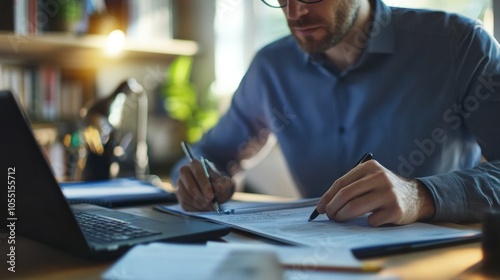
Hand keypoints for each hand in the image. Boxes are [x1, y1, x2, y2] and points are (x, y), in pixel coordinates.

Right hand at [176, 159, 234, 211]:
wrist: (212, 188)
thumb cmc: (218, 183)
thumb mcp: (224, 181)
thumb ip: (224, 183)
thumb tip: (220, 188)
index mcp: (195, 164)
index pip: (198, 173)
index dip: (205, 185)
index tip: (212, 196)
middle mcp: (184, 171)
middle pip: (190, 186)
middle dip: (202, 197)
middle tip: (211, 204)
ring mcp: (179, 182)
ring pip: (186, 196)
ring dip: (198, 204)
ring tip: (209, 207)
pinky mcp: (178, 193)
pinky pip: (184, 203)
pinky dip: (194, 208)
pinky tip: (203, 209)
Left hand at [316, 160, 434, 225]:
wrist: (416, 197)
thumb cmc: (383, 190)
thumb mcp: (369, 180)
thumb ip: (349, 187)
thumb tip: (323, 205)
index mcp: (370, 167)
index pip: (341, 183)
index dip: (327, 197)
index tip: (320, 208)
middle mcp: (380, 177)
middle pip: (346, 195)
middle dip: (333, 208)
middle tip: (330, 216)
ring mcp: (389, 193)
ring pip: (355, 207)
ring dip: (343, 216)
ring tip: (340, 219)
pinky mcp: (396, 209)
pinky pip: (371, 220)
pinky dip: (366, 222)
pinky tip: (371, 219)